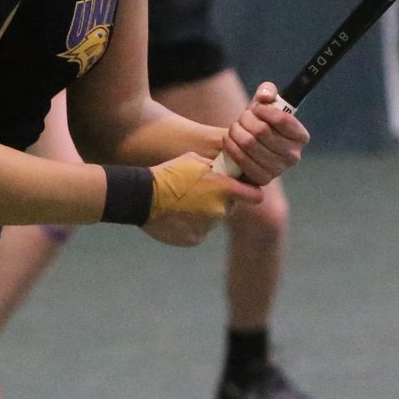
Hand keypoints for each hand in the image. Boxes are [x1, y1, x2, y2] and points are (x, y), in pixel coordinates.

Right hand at [140, 152, 261, 246]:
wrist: (144, 196)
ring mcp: (208, 227)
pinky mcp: (195, 239)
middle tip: (200, 193)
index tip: (247, 192)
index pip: (255, 195)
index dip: (251, 193)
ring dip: (205, 213)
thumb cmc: (169, 173)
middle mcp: (220, 210)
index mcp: (224, 188)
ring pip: (214, 219)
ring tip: (184, 203)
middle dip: (220, 201)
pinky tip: (177, 215)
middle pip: (230, 207)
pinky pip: (200, 231)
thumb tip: (225, 170)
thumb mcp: (194, 159)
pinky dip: (192, 225)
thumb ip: (215, 167)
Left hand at [221, 82, 309, 184]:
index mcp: (300, 136)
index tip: (255, 107)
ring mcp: (279, 170)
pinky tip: (229, 139)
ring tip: (235, 127)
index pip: (282, 120)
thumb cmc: (260, 121)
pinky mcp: (262, 179)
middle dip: (246, 119)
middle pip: (261, 131)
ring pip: (249, 143)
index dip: (265, 110)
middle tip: (242, 118)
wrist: (249, 145)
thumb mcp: (267, 103)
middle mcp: (294, 155)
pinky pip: (241, 159)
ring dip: (235, 131)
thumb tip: (264, 96)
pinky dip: (231, 146)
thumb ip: (268, 91)